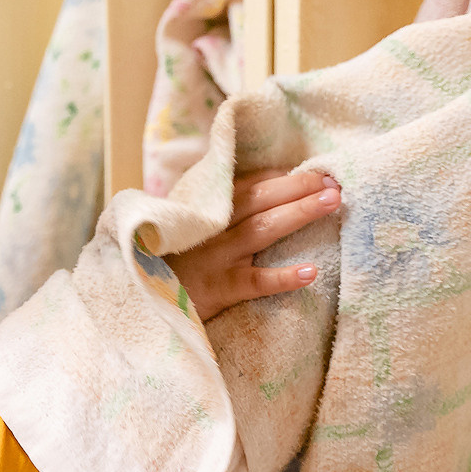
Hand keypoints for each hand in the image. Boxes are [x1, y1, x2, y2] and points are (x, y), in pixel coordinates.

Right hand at [165, 169, 341, 321]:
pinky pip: (254, 282)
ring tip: (331, 202)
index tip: (315, 170)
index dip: (283, 176)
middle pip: (260, 199)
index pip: (249, 184)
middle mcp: (211, 228)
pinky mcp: (218, 289)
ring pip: (262, 230)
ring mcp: (215, 257)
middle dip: (298, 186)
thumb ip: (215, 213)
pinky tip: (310, 273)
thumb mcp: (184, 230)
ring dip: (298, 213)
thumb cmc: (167, 266)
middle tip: (333, 180)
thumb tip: (264, 197)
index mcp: (206, 210)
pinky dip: (281, 277)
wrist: (137, 301)